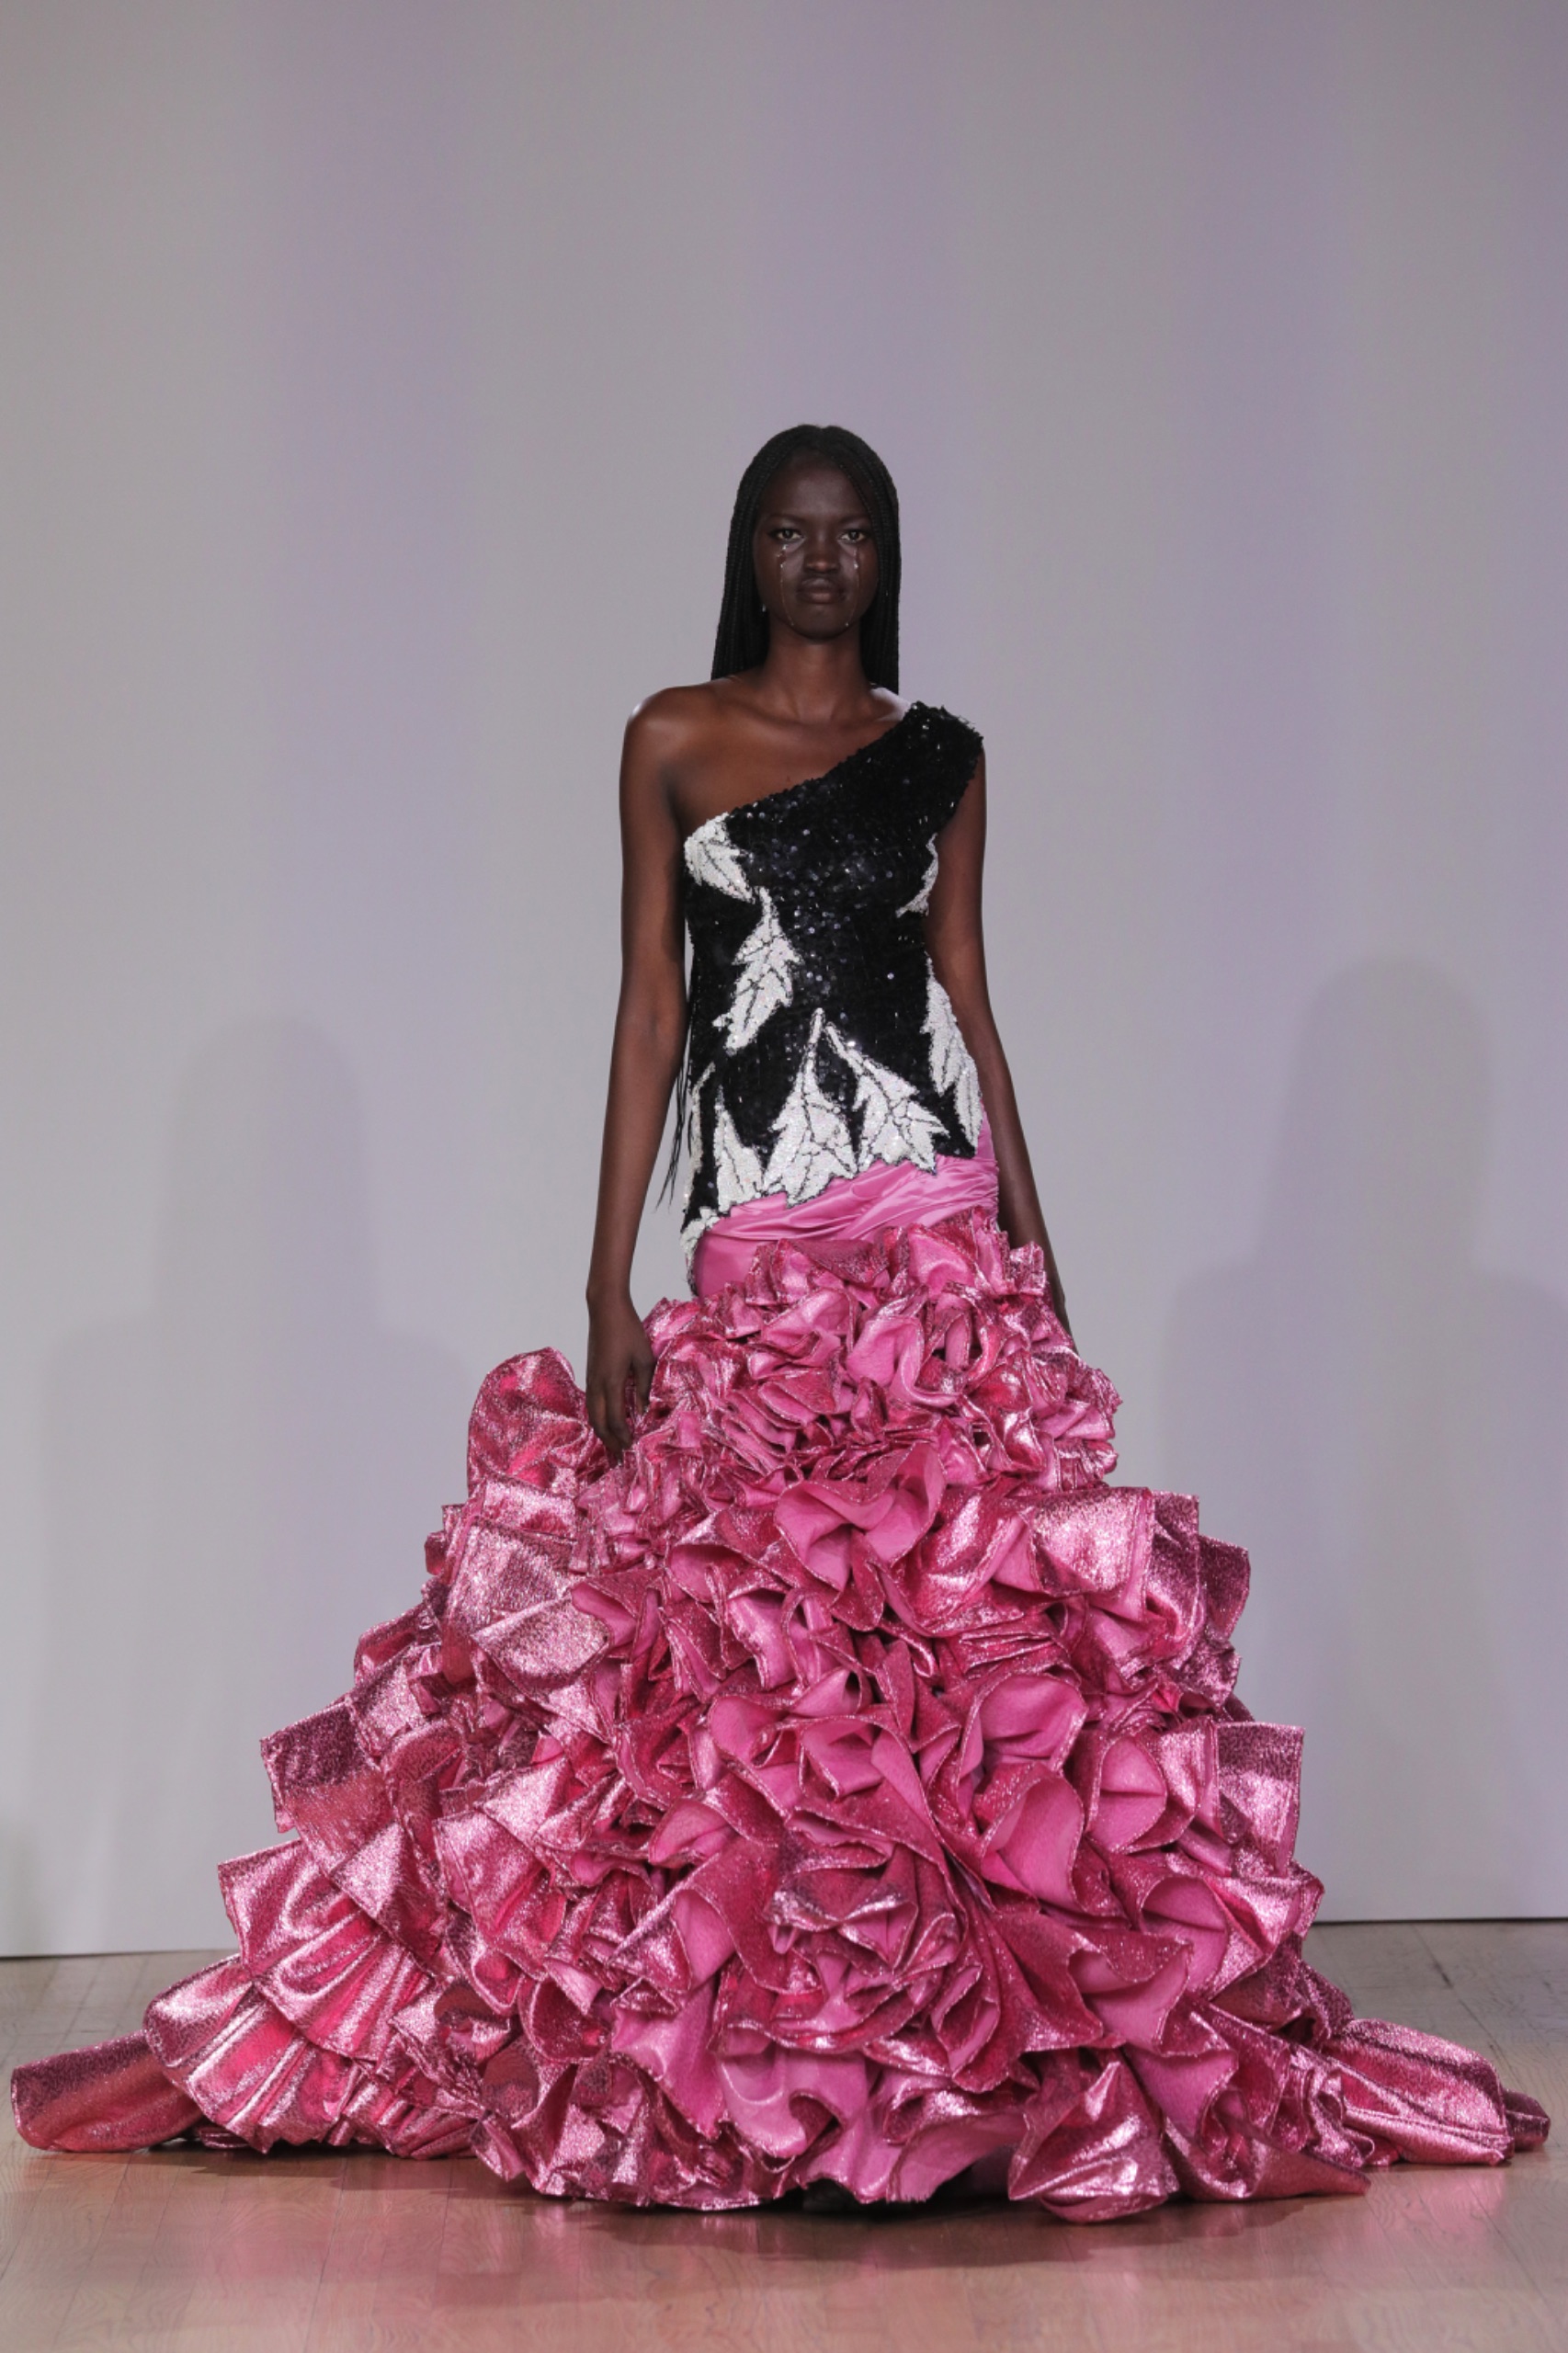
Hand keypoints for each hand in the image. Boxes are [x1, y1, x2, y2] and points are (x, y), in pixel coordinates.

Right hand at [585, 1290, 653, 1461]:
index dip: (622, 1437)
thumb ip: (644, 1386)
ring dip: (602, 1431)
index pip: (614, 1420)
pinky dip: (599, 1417)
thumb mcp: (644, 1359)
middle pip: (597, 1422)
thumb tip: (643, 1411)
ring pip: (591, 1414)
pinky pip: (592, 1403)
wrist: (605, 1309)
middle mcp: (596, 1384)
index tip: (632, 1447)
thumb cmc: (627, 1330)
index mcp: (610, 1382)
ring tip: (614, 1443)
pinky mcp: (590, 1373)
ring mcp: (591, 1379)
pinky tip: (609, 1419)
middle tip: (620, 1455)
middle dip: (608, 1441)